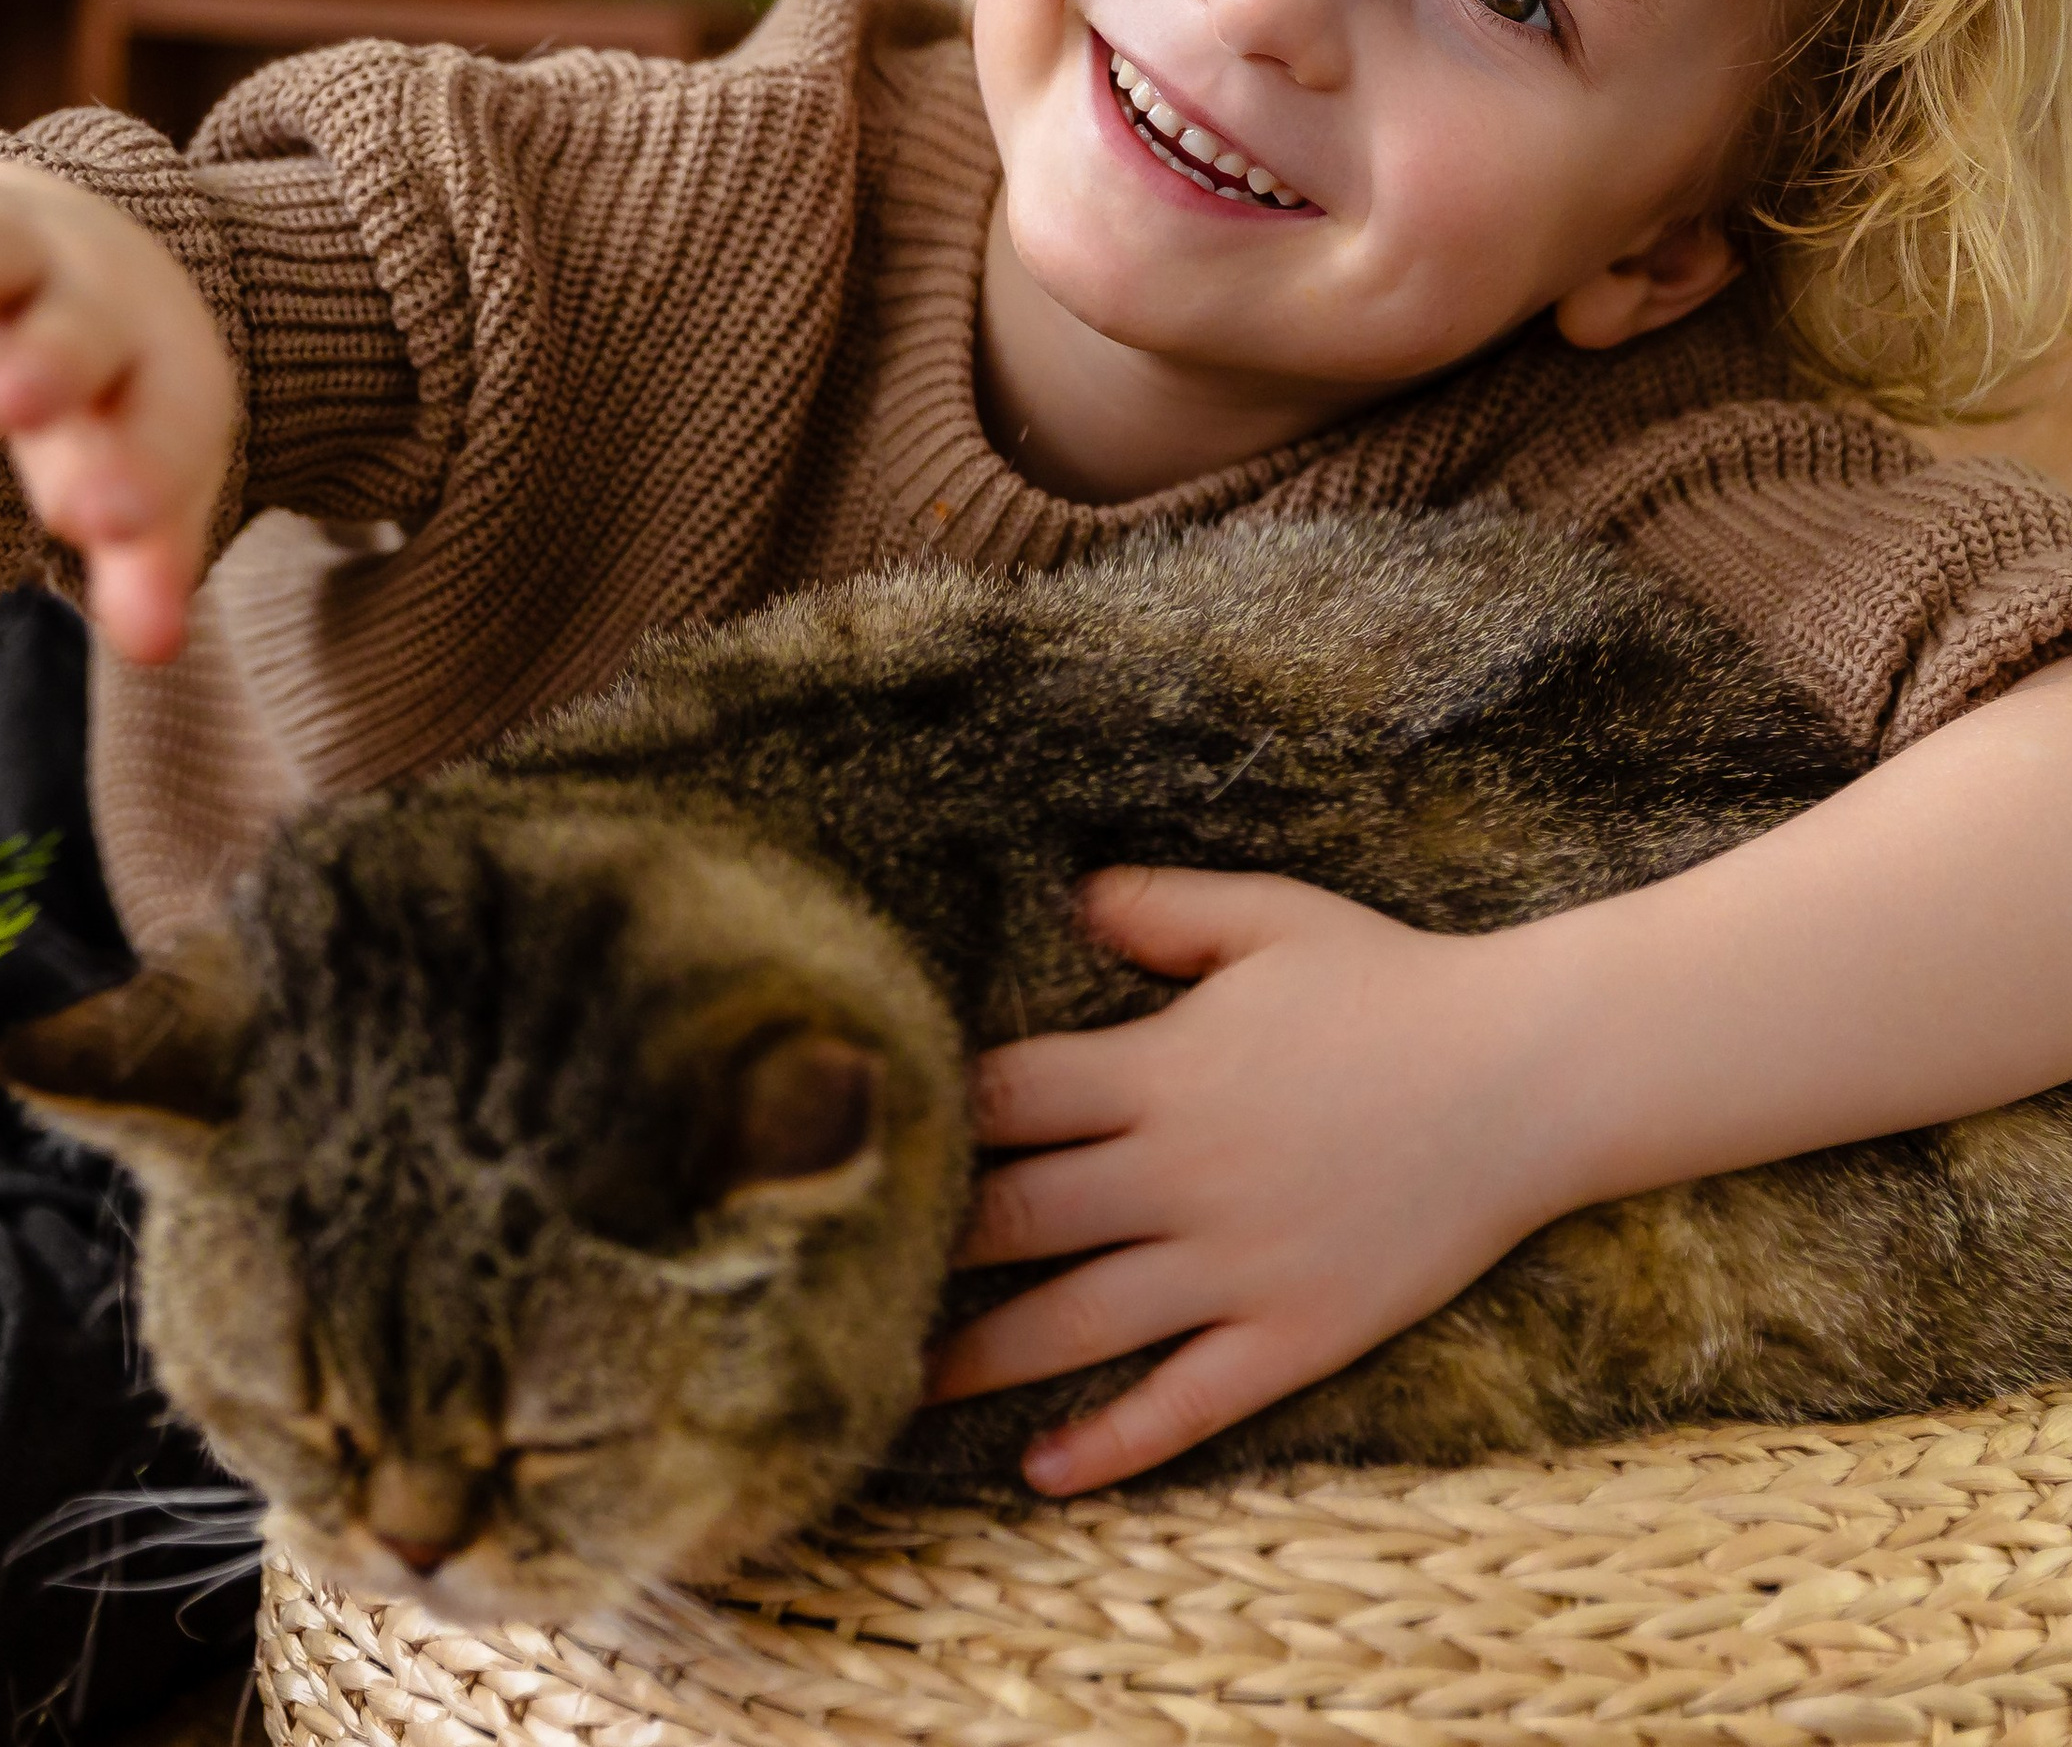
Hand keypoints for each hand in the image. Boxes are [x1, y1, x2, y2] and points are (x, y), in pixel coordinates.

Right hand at [0, 157, 234, 662]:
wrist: (93, 264)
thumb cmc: (115, 406)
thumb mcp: (139, 482)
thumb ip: (145, 567)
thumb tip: (155, 651)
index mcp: (160, 380)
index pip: (160, 428)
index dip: (138, 475)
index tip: (110, 522)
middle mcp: (90, 309)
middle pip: (78, 333)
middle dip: (50, 364)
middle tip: (20, 402)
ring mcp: (6, 256)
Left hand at [925, 867, 1568, 1494]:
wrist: (1529, 1075)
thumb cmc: (1390, 984)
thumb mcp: (1267, 918)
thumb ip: (1154, 910)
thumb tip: (1065, 899)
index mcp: (1159, 1069)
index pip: (1004, 1098)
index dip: (930, 1118)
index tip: (865, 1139)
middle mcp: (1180, 1174)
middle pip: (1015, 1217)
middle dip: (923, 1246)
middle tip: (840, 1273)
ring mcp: (1235, 1264)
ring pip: (1076, 1322)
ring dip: (978, 1357)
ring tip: (895, 1383)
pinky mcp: (1293, 1333)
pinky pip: (1185, 1401)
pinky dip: (1110, 1441)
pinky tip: (1044, 1470)